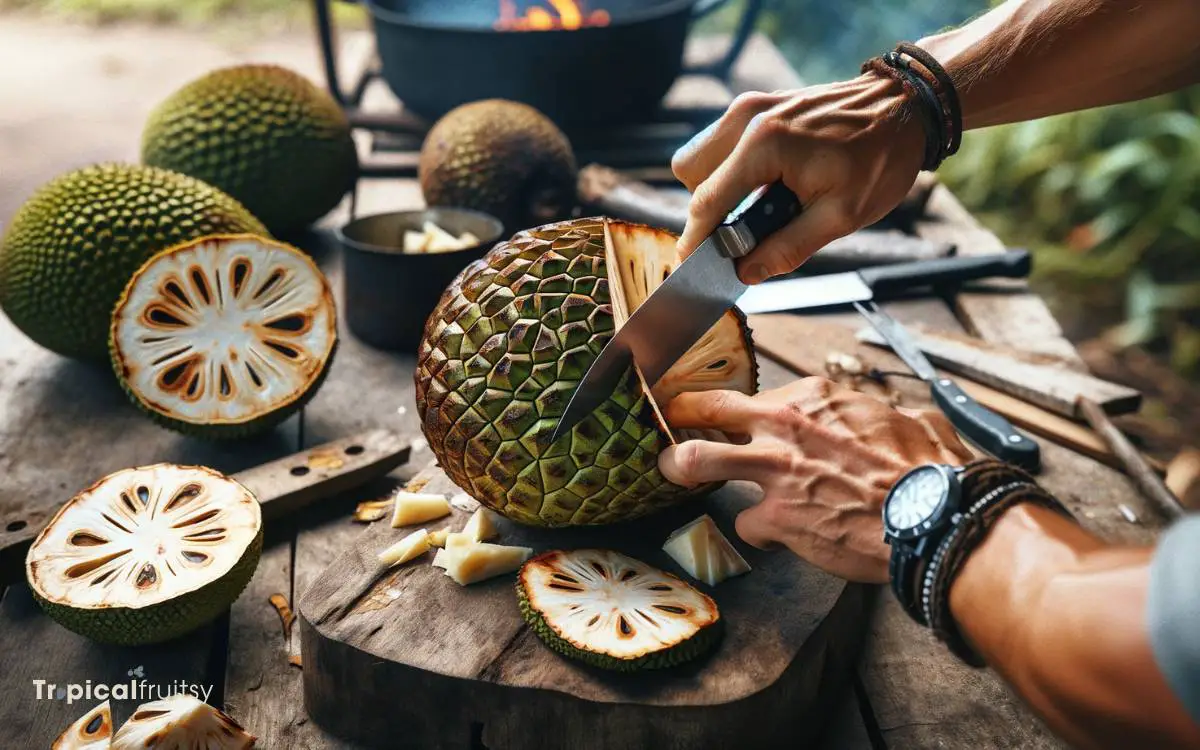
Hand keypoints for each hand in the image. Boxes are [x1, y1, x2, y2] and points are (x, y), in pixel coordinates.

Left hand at [658, 377, 972, 582]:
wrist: (933, 517)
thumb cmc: (928, 470)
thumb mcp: (906, 419)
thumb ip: (878, 416)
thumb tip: (889, 418)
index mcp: (815, 398)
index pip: (761, 397)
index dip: (745, 411)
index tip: (735, 416)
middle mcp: (785, 425)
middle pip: (710, 407)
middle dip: (683, 412)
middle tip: (671, 419)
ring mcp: (774, 469)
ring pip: (696, 457)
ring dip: (680, 464)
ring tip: (670, 469)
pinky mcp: (774, 516)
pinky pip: (748, 524)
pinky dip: (762, 533)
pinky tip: (779, 538)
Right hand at [672, 75, 923, 283]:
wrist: (907, 107)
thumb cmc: (880, 158)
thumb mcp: (841, 216)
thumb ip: (788, 248)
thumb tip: (746, 273)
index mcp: (764, 144)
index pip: (707, 200)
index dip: (695, 239)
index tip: (690, 267)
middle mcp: (748, 119)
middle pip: (692, 176)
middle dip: (707, 211)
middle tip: (740, 234)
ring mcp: (752, 107)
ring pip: (702, 157)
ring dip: (717, 189)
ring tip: (757, 209)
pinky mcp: (760, 106)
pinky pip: (724, 144)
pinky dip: (732, 171)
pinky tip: (767, 186)